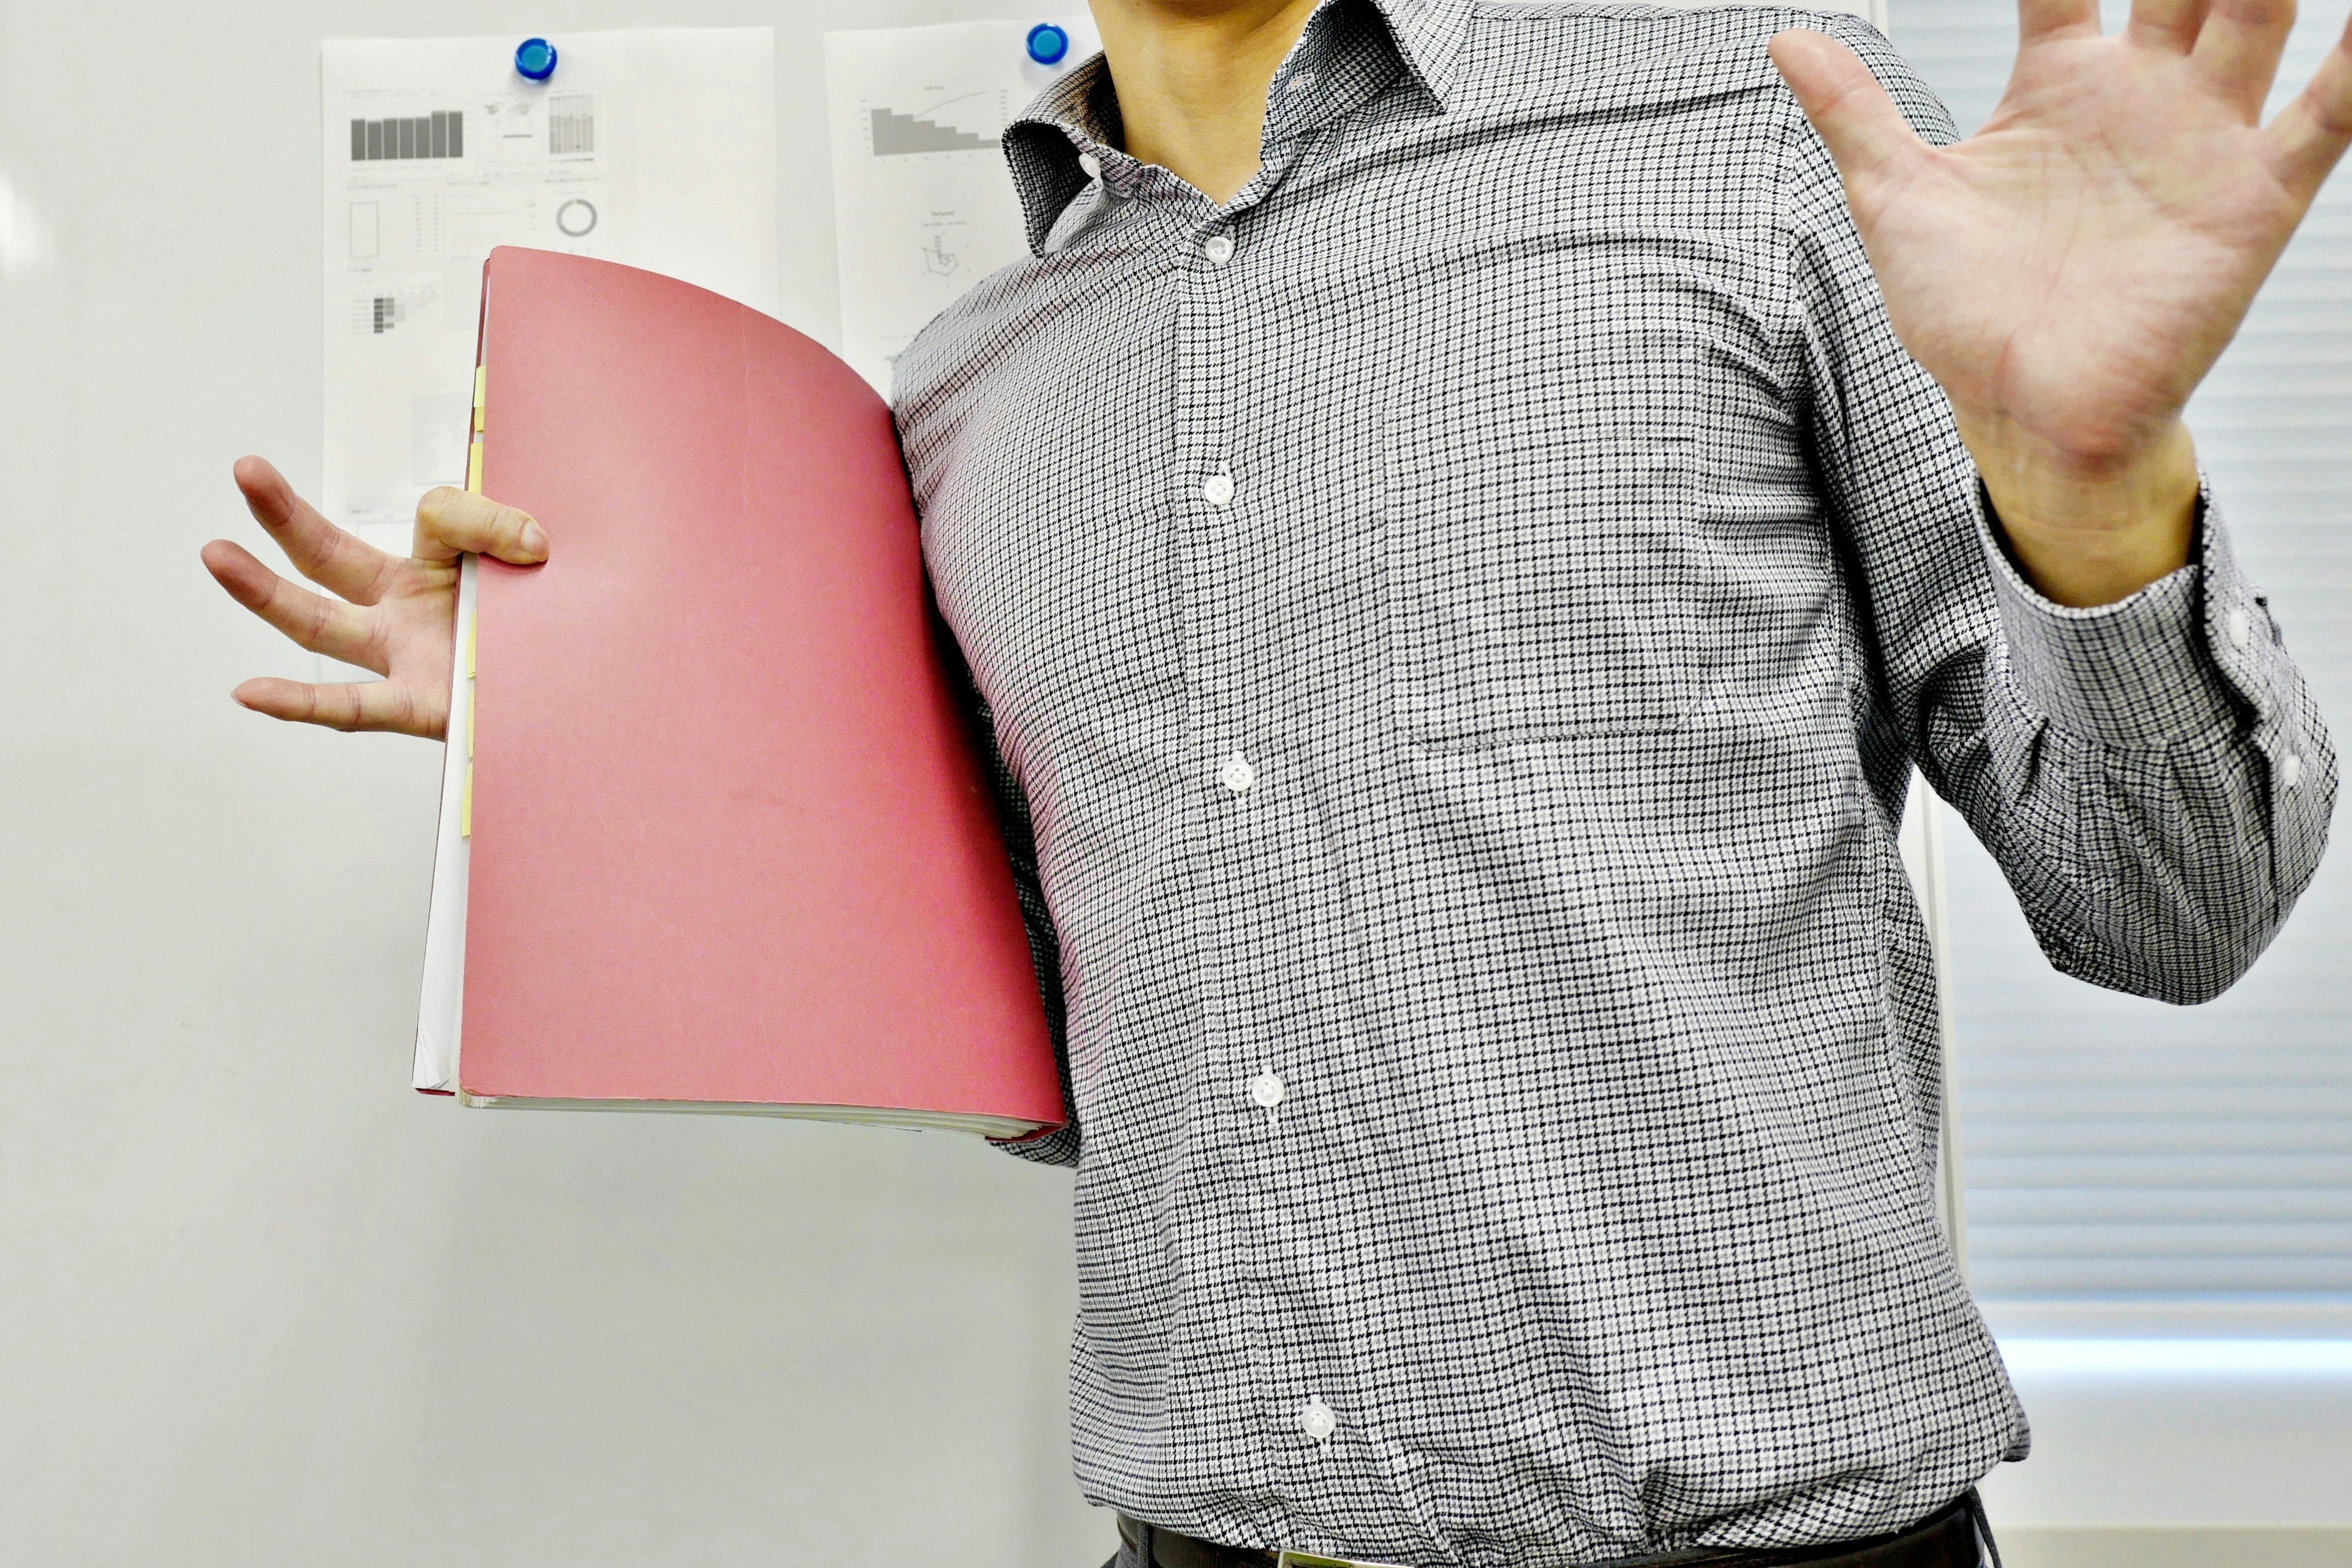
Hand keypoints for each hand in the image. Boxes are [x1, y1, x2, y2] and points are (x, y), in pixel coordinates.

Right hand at [202, 456, 546, 737]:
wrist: (588, 696)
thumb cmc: (555, 628)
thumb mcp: (535, 564)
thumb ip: (518, 536)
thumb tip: (531, 540)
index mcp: (434, 567)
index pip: (436, 518)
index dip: (482, 519)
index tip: (536, 539)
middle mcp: (406, 609)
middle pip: (330, 558)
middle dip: (286, 515)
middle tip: (246, 470)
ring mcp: (404, 656)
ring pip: (320, 624)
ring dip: (266, 593)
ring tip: (216, 555)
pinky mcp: (421, 706)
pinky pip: (351, 707)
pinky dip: (301, 702)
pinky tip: (250, 692)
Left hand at [1770, 0, 2351, 603]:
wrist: (2018, 410)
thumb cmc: (1964, 314)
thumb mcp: (1894, 199)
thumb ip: (1853, 112)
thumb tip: (1787, 41)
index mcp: (2057, 87)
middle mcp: (2138, 99)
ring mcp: (2201, 142)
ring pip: (2256, 17)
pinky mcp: (2251, 199)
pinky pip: (2329, 116)